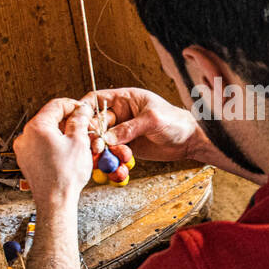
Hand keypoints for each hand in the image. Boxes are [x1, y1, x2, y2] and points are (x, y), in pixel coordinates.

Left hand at [12, 98, 95, 205]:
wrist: (55, 201)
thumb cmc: (65, 176)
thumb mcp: (79, 141)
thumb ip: (80, 120)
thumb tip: (82, 110)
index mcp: (36, 127)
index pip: (57, 105)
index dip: (74, 106)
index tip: (85, 111)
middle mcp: (25, 136)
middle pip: (51, 119)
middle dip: (70, 122)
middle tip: (86, 128)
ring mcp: (24, 149)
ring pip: (47, 133)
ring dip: (64, 134)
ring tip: (80, 143)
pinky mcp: (26, 160)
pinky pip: (42, 145)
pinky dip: (56, 145)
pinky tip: (69, 152)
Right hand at [81, 87, 202, 161]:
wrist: (189, 140)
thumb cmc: (174, 121)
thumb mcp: (152, 120)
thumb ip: (129, 128)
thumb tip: (107, 138)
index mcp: (124, 99)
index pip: (97, 100)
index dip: (85, 109)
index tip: (79, 122)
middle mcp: (120, 114)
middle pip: (96, 123)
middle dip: (94, 136)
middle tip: (96, 149)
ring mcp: (122, 132)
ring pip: (102, 141)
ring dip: (103, 152)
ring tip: (108, 161)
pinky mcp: (126, 147)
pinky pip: (113, 154)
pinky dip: (112, 162)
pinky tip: (118, 168)